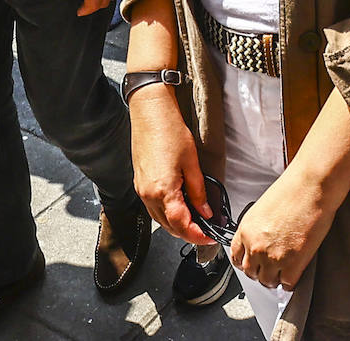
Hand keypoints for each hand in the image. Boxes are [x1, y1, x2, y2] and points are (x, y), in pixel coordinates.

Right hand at [129, 85, 211, 246]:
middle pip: (169, 227)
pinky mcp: (139, 183)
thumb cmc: (170, 131)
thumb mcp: (191, 162)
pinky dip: (167, 212)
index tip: (210, 237)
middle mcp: (148, 196)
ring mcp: (141, 190)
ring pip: (160, 219)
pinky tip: (180, 205)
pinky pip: (153, 207)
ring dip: (177, 224)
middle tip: (207, 229)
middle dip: (188, 232)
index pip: (181, 226)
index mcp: (162, 192)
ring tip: (196, 218)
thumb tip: (205, 212)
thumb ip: (198, 191)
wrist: (150, 112)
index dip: (198, 235)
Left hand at [230, 165, 336, 290]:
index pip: (236, 257)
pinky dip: (290, 282)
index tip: (253, 263)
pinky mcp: (292, 265)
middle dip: (261, 271)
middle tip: (271, 267)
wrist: (312, 187)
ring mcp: (272, 258)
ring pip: (267, 282)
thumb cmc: (294, 190)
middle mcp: (255, 246)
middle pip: (250, 272)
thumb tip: (263, 240)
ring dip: (275, 278)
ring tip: (284, 271)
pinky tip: (295, 272)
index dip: (246, 262)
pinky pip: (286, 285)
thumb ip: (259, 228)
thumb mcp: (264, 208)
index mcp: (246, 229)